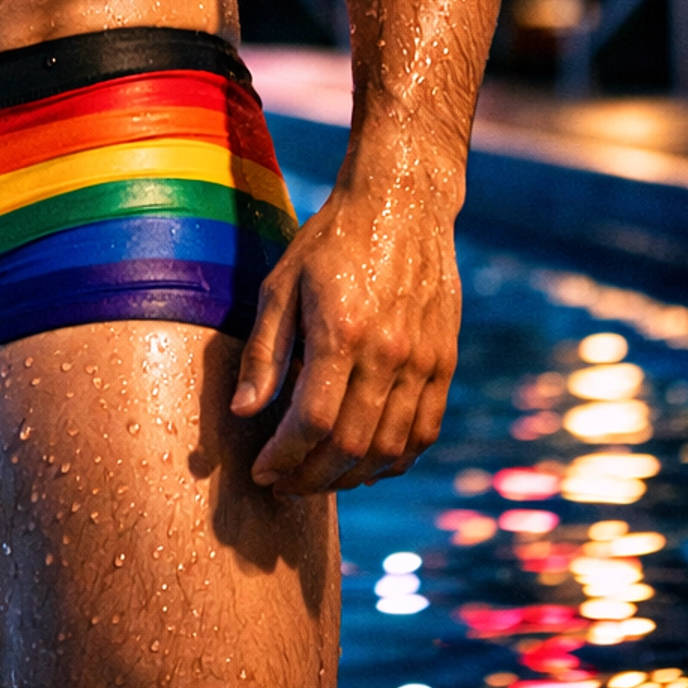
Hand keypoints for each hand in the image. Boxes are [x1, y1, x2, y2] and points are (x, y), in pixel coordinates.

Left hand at [230, 177, 460, 494]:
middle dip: (310, 476)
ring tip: (319, 478)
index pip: (311, 423)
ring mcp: (423, 362)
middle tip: (284, 483)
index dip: (283, 457)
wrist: (402, 203)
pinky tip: (368, 466)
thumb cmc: (332, 240)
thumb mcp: (282, 284)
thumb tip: (243, 410)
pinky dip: (396, 460)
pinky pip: (424, 431)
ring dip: (351, 477)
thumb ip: (264, 351)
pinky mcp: (445, 362)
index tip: (261, 471)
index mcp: (342, 333)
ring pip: (389, 448)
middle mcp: (388, 354)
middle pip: (350, 446)